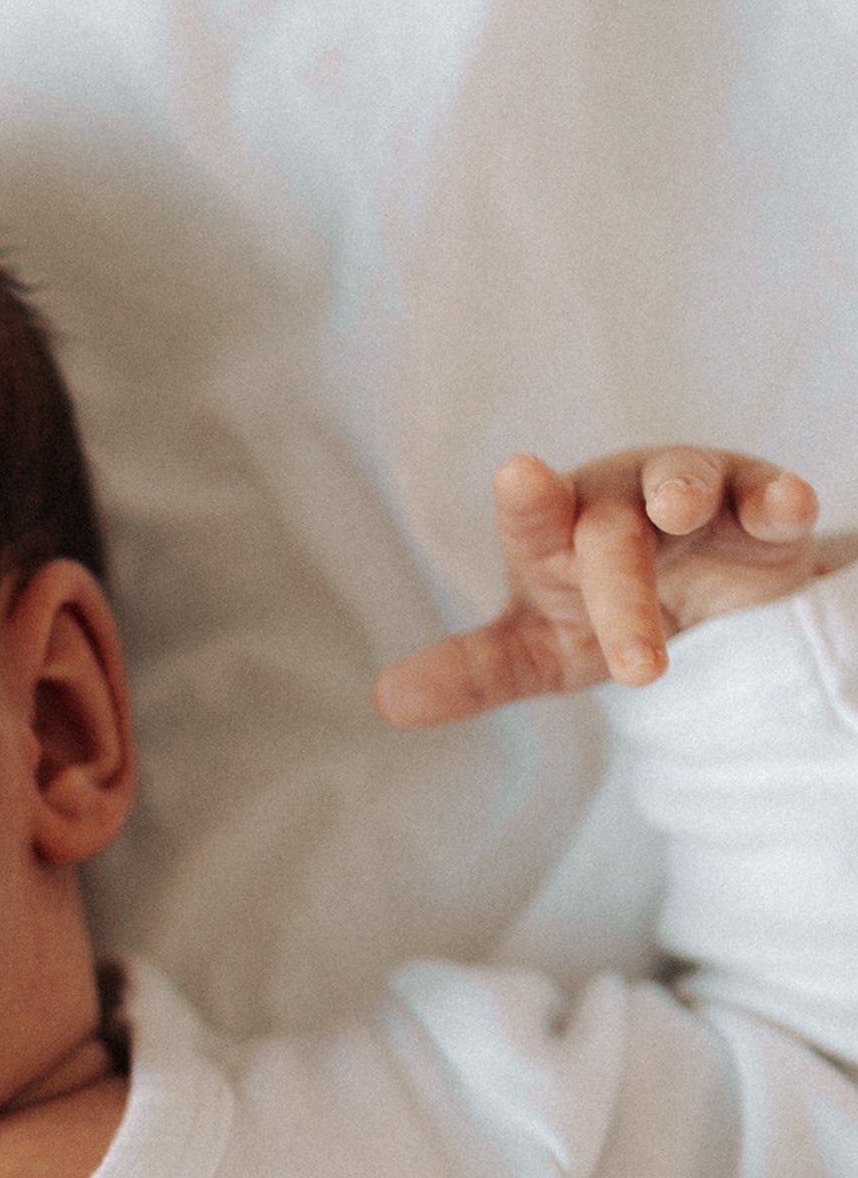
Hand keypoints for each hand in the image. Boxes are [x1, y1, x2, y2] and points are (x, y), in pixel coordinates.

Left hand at [374, 445, 852, 727]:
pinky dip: (777, 499)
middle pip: (612, 534)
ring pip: (686, 482)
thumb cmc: (595, 611)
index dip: (527, 502)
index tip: (517, 476)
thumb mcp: (537, 650)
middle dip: (622, 591)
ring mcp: (688, 496)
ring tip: (682, 510)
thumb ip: (472, 671)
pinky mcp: (756, 505)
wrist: (698, 604)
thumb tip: (388, 700)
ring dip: (685, 491)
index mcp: (554, 536)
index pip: (533, 520)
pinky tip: (789, 505)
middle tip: (638, 667)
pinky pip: (767, 496)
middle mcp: (616, 503)